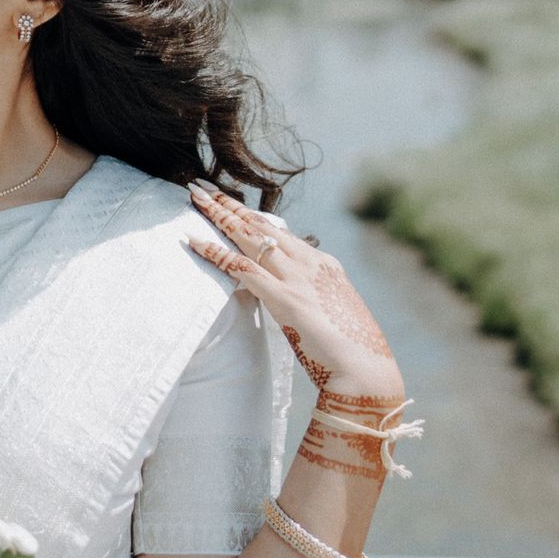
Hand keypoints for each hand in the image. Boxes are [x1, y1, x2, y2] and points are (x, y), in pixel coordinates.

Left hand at [189, 184, 402, 400]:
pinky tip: (194, 240)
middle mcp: (311, 264)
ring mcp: (298, 279)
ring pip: (250, 237)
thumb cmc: (349, 349)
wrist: (365, 371)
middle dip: (228, 204)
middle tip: (200, 187)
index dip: (250, 214)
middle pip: (261, 225)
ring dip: (219, 215)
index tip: (228, 201)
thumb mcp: (331, 311)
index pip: (279, 232)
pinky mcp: (286, 299)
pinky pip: (242, 269)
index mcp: (323, 264)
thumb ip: (311, 296)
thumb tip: (290, 295)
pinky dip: (216, 252)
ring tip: (193, 198)